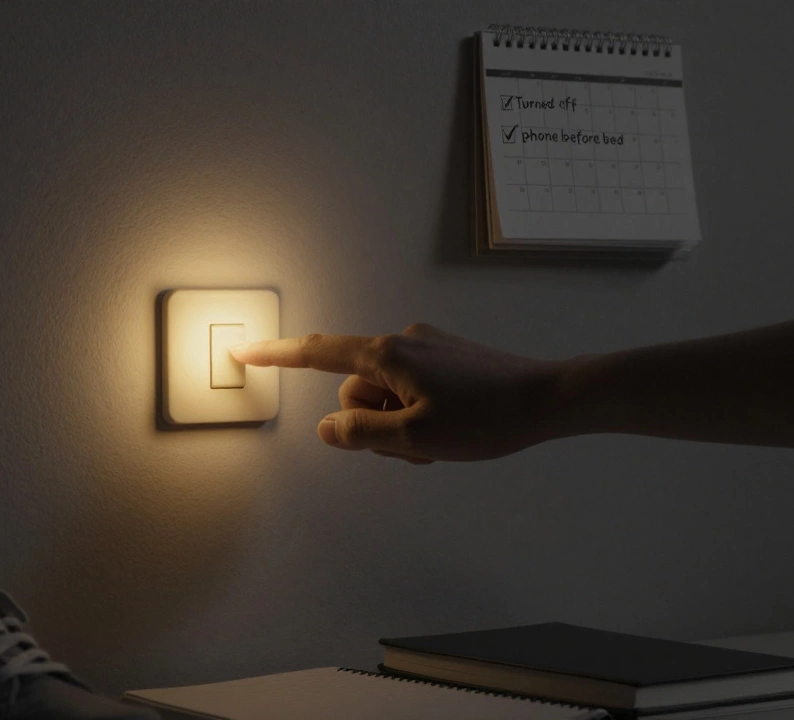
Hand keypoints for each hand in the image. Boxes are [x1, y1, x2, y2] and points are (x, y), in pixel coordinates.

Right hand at [230, 324, 559, 462]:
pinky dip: (417, 416)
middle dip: (372, 424)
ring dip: (399, 425)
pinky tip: (451, 431)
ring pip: (384, 395)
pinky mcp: (445, 359)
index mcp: (386, 356)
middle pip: (354, 389)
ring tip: (438, 442)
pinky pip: (410, 390)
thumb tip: (326, 428)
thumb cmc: (487, 418)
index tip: (242, 352)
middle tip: (414, 446)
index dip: (274, 356)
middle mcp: (401, 343)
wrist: (551, 398)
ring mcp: (425, 348)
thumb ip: (360, 435)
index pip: (315, 354)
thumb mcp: (415, 440)